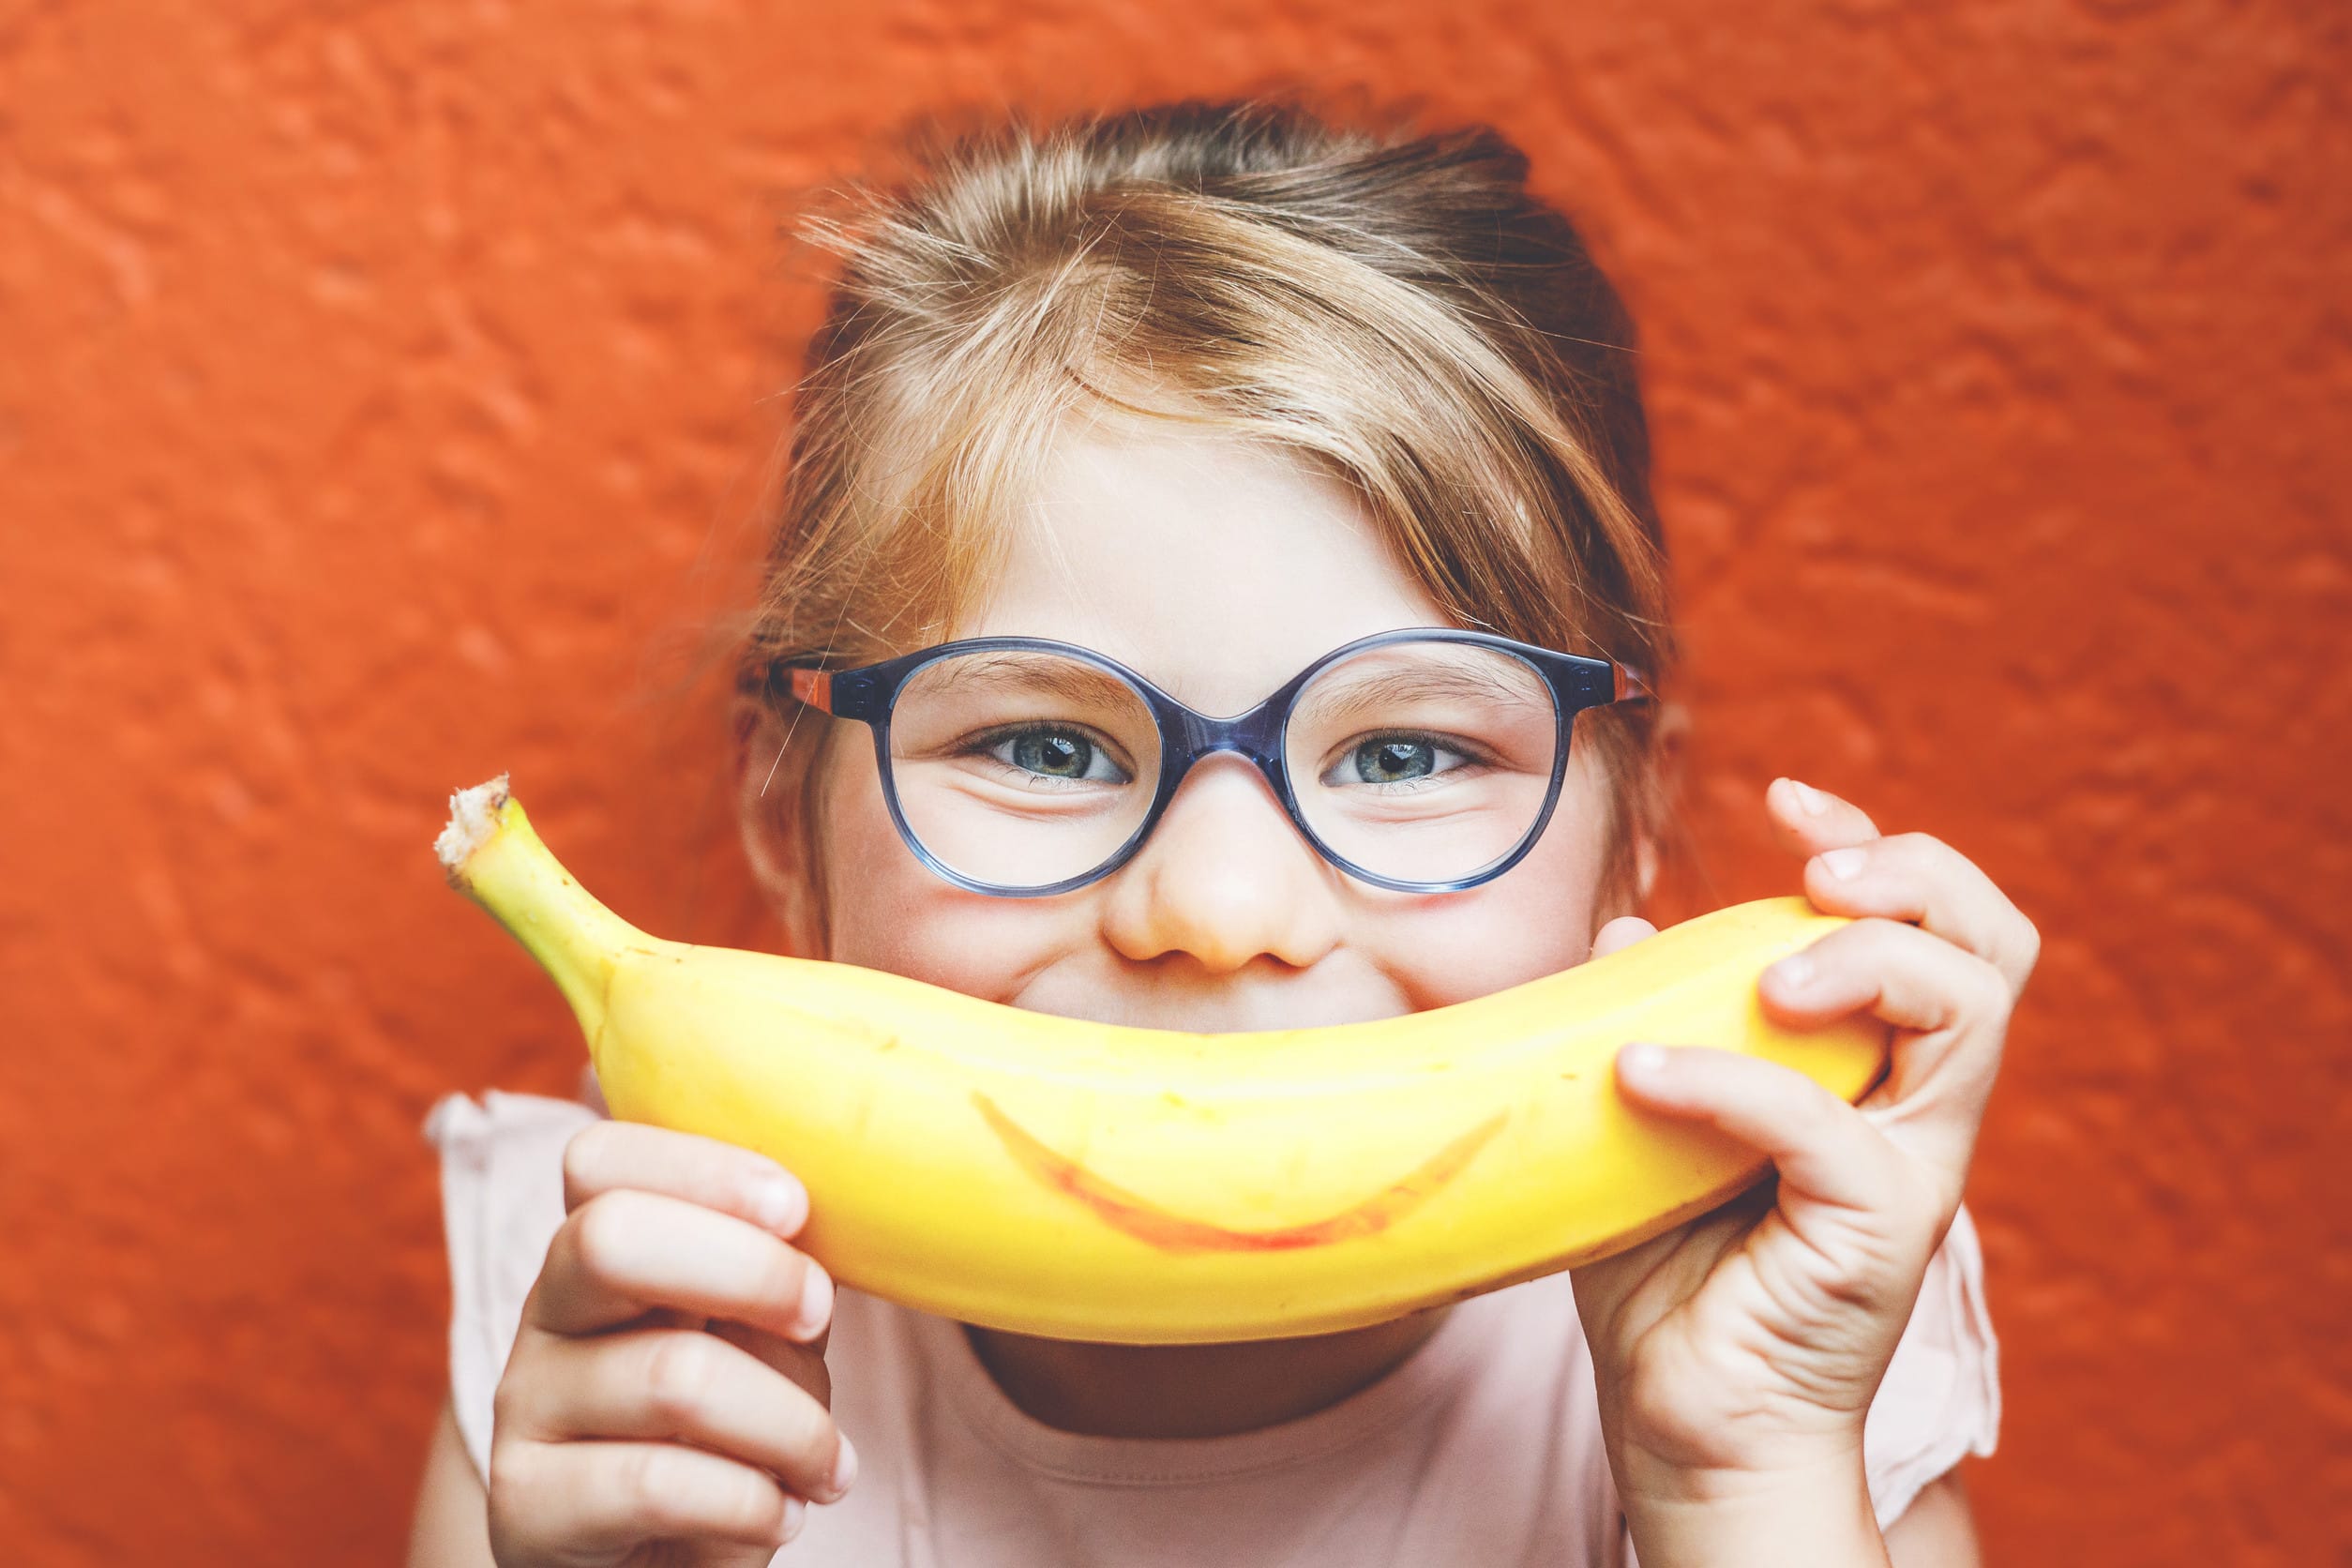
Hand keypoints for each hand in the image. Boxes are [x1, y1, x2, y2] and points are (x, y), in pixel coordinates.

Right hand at [485, 1122, 856, 1566]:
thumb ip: (775, 1278)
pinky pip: (658, 1483)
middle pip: (610, 1238)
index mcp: (599, 1249)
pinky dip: (753, 1502)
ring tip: (828, 1465)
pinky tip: (782, 1512)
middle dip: (750, 1270)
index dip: (702, 1168)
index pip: (600, 1160)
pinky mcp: (526, 1508)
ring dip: (790, 1424)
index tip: (796, 1207)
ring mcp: (525, 1409)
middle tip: (816, 1318)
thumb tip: (838, 1231)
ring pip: (673, 1374)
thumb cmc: (726, 1434)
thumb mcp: (758, 1339)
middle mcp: (548, 1315)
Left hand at [1571, 779, 2036, 1526]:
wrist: (1684, 1422)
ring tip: (1768, 974)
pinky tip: (1641, 1077)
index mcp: (1874, 1070)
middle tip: (1819, 873)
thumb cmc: (1673, 1280)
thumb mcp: (1647, 1124)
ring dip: (1869, 957)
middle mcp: (1914, 1107)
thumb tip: (1622, 931)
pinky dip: (1728, 1080)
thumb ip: (1647, 1024)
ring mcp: (1909, 1166)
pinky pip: (1825, 1123)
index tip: (1790, 797)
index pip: (1934, 927)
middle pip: (1994, 945)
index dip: (1881, 842)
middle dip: (1917, 873)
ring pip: (1969, 1008)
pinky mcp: (1879, 1229)